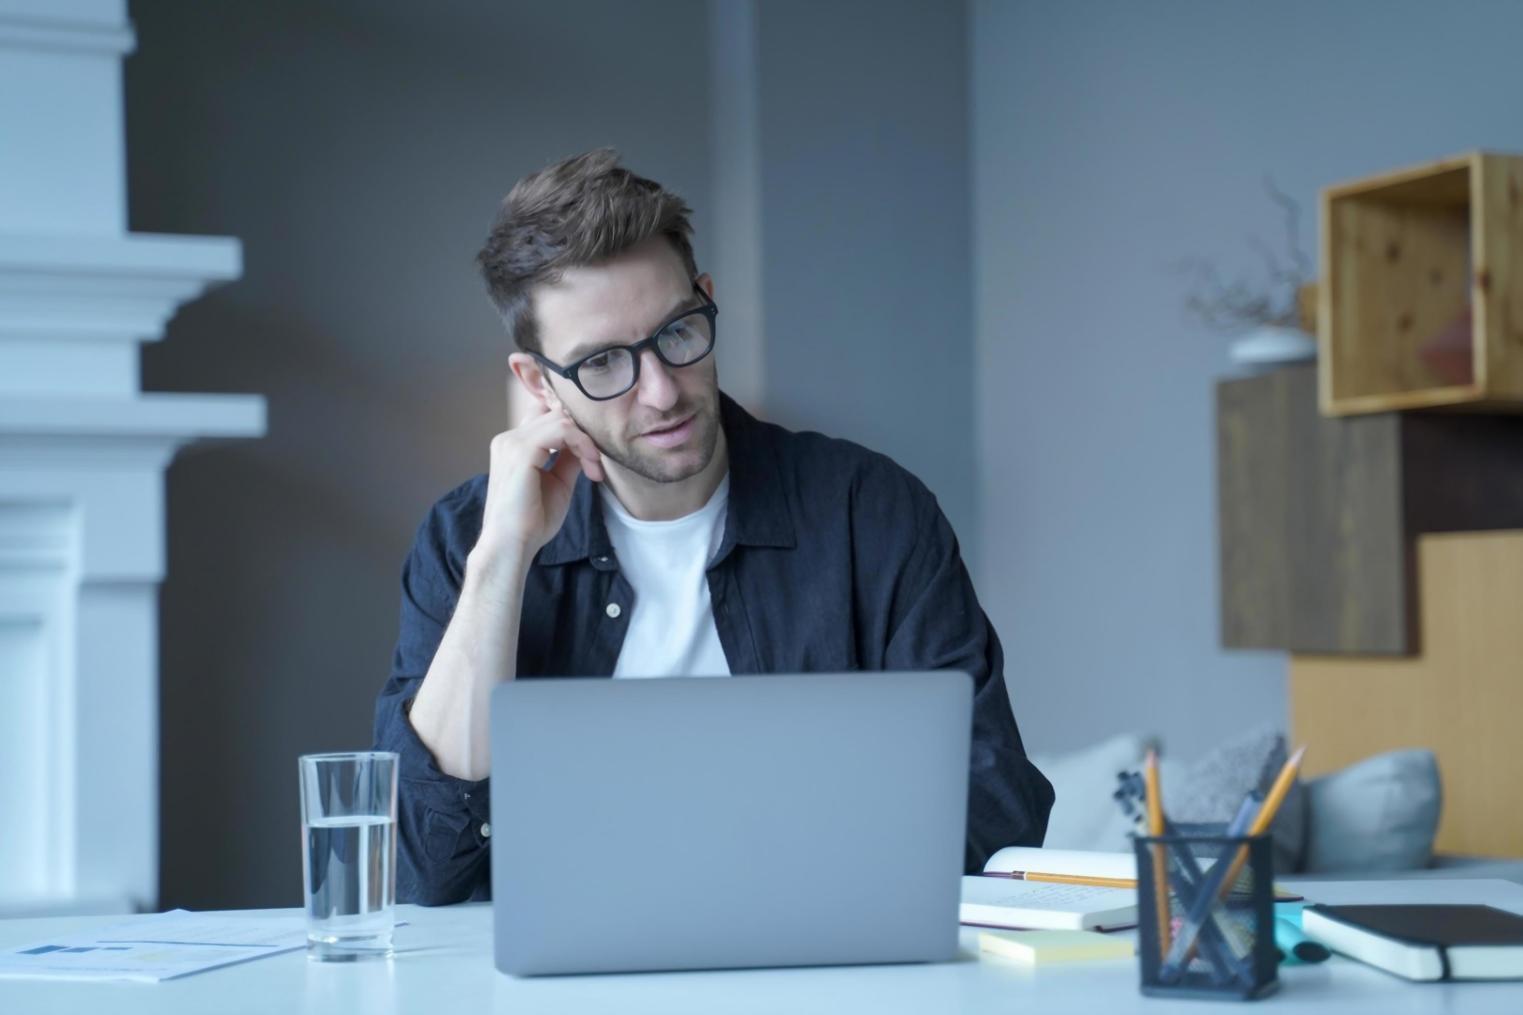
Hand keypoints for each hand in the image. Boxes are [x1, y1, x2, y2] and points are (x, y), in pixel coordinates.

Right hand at [475, 406, 604, 562]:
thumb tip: (585, 443)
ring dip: (586, 441)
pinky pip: (562, 429)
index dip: (573, 427)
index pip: (545, 414)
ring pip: (561, 419)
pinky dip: (582, 444)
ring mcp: (512, 442)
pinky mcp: (522, 450)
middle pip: (556, 413)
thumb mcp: (558, 482)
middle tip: (595, 464)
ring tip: (594, 468)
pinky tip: (590, 466)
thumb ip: (568, 458)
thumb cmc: (532, 521)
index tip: (591, 456)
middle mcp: (509, 438)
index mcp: (513, 445)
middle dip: (584, 435)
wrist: (512, 545)